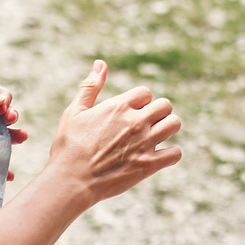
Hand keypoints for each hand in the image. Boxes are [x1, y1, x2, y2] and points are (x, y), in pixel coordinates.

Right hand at [40, 61, 180, 204]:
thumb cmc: (69, 146)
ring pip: (174, 124)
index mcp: (119, 106)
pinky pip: (176, 153)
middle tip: (146, 124)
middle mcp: (136, 122)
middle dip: (158, 112)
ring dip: (167, 128)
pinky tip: (159, 156)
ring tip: (155, 136)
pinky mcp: (149, 165)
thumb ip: (90, 86)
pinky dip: (171, 154)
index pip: (146, 92)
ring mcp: (145, 143)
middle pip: (165, 105)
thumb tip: (100, 64)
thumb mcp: (75, 111)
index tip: (131, 112)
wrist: (71, 180)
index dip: (140, 101)